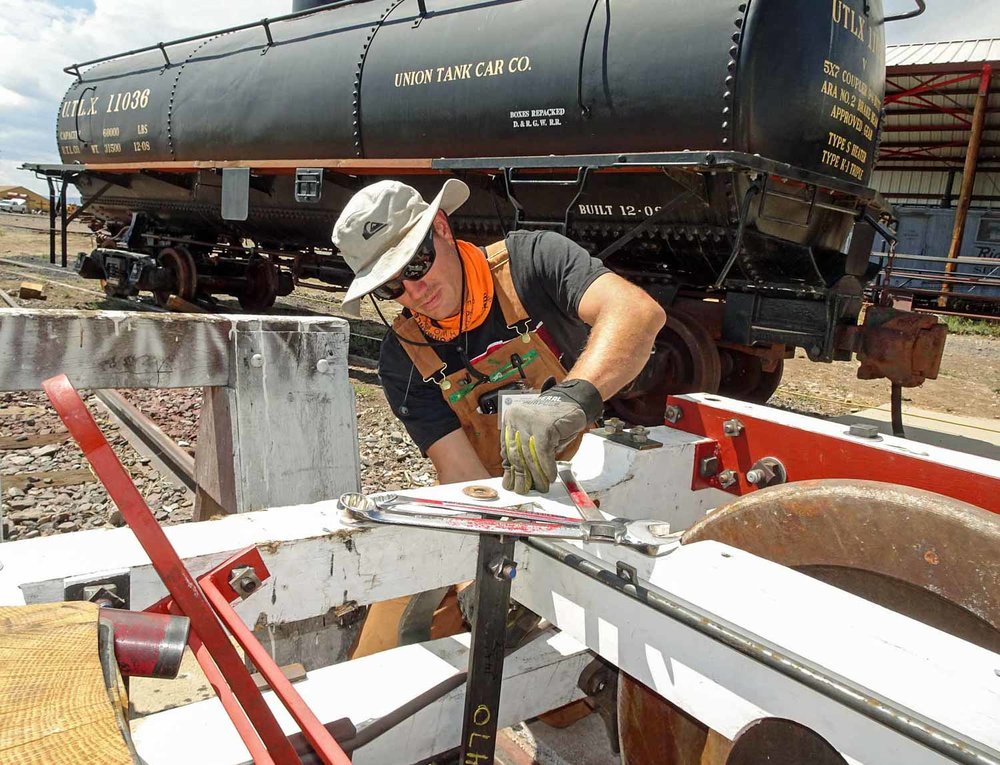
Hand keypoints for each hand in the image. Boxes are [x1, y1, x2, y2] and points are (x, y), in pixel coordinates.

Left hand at [500, 379, 602, 493]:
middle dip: (521, 475)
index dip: (509, 469)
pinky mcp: (545, 426)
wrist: (571, 402)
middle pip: (516, 453)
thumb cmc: (552, 421)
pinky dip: (547, 467)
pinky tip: (550, 476)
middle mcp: (516, 419)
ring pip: (529, 455)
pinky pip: (543, 453)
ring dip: (536, 475)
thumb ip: (522, 450)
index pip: (506, 449)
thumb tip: (514, 475)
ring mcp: (530, 421)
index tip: (510, 483)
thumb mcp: (533, 435)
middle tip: (524, 489)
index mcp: (510, 420)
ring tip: (541, 486)